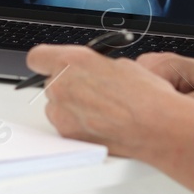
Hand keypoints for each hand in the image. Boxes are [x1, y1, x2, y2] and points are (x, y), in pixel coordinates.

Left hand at [24, 44, 193, 164]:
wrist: (156, 126)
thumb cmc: (144, 95)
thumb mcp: (117, 64)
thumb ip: (91, 66)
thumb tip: (86, 71)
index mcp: (71, 61)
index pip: (37, 57)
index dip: (46, 61)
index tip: (52, 64)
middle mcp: (61, 86)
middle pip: (50, 83)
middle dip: (66, 85)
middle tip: (89, 89)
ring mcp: (62, 113)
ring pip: (56, 106)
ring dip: (70, 106)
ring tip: (100, 109)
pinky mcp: (68, 135)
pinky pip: (65, 125)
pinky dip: (78, 124)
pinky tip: (101, 123)